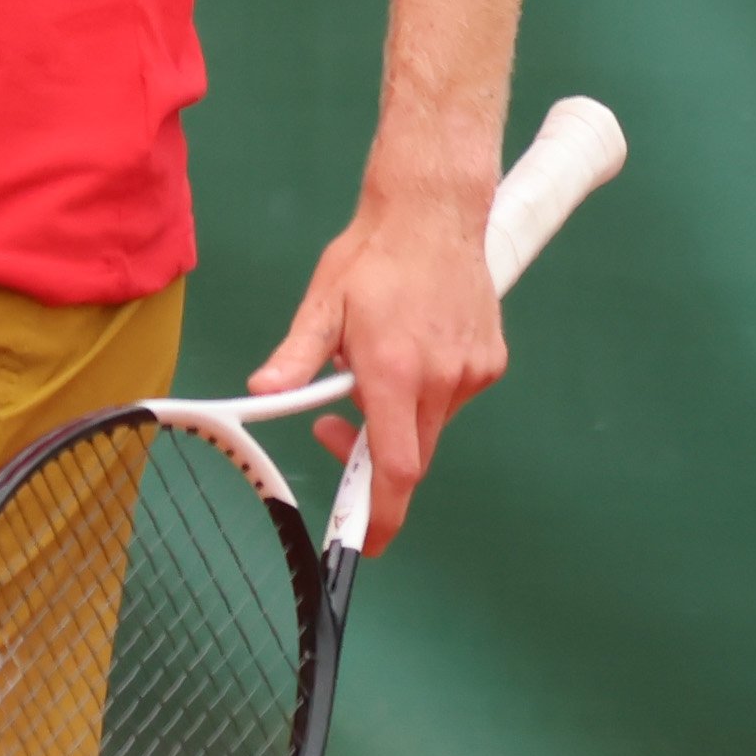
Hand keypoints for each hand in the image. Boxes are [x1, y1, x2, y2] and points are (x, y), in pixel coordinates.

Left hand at [249, 170, 509, 552]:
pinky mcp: (491, 363)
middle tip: (330, 428)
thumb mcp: (323, 302)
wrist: (436, 213)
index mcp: (394, 369)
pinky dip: (425, 394)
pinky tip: (409, 352)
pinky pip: (452, 399)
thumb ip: (298, 356)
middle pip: (409, 455)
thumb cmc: (373, 256)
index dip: (379, 511)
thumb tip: (263, 392)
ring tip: (370, 366)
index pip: (393, 465)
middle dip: (370, 460)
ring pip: (430, 426)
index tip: (363, 541)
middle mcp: (440, 378)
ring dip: (397, 418)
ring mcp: (472, 373)